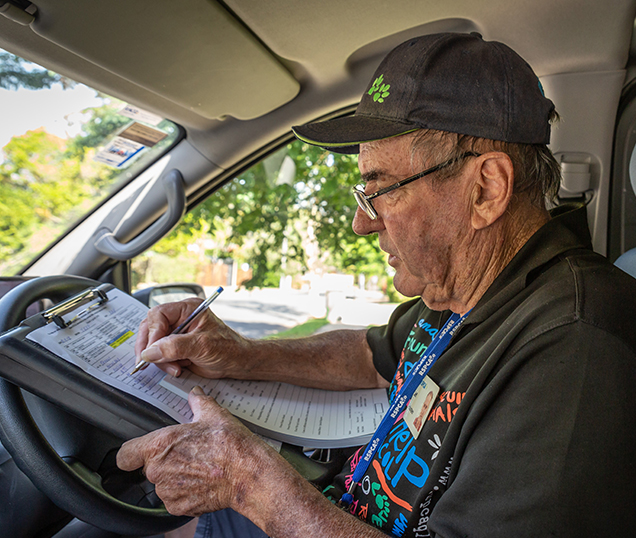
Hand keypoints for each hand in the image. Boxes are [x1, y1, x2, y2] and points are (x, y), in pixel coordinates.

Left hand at [116, 387, 275, 516]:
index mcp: (160, 445)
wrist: (247, 474)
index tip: (139, 452)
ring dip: (174, 478)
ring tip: (198, 468)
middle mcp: (158, 471)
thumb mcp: (213, 414)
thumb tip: (195, 393)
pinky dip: (185, 493)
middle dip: (164, 461)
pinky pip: (174, 500)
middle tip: (186, 454)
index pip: (126, 455)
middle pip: (149, 468)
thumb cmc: (230, 445)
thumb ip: (198, 401)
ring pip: (162, 484)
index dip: (132, 453)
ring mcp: (168, 492)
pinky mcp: (179, 508)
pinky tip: (202, 482)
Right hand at [134, 298, 250, 377]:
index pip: (158, 314)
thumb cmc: (228, 348)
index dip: (153, 333)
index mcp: (187, 309)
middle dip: (151, 347)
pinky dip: (163, 364)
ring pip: (151, 343)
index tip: (153, 350)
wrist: (237, 362)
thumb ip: (175, 347)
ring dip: (158, 359)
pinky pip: (158, 354)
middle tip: (151, 362)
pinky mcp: (174, 347)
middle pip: (150, 328)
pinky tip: (177, 368)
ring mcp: (176, 333)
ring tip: (175, 367)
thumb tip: (150, 352)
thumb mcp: (202, 346)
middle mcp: (179, 318)